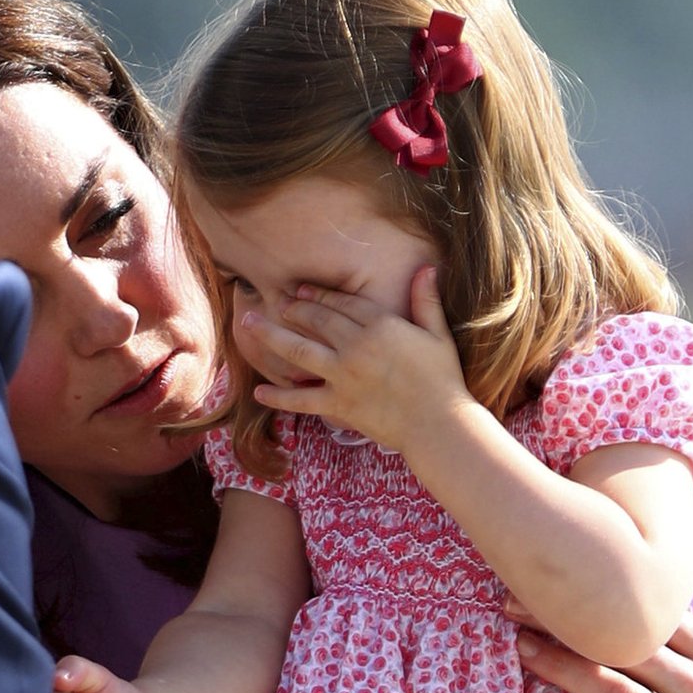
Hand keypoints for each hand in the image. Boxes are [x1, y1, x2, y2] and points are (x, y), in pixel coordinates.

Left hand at [245, 267, 472, 453]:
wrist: (438, 424)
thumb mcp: (438, 335)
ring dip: (270, 336)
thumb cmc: (443, 380)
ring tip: (248, 323)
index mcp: (380, 325)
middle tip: (275, 301)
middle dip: (293, 308)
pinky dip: (278, 397)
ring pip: (299, 350)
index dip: (318, 295)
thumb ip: (426, 301)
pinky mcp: (338, 404)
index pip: (342, 304)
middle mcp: (355, 346)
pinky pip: (301, 399)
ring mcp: (343, 375)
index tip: (301, 290)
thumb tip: (427, 268)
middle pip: (316, 320)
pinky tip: (258, 393)